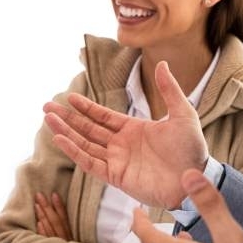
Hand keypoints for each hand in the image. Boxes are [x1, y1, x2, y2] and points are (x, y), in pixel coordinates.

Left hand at [34, 192, 70, 238]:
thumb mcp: (72, 241)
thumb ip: (64, 228)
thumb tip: (56, 207)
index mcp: (70, 234)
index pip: (64, 217)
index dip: (60, 206)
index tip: (54, 194)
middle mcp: (65, 238)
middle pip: (56, 221)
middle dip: (47, 207)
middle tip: (39, 195)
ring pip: (50, 229)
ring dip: (43, 216)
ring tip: (36, 205)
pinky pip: (46, 240)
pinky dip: (43, 232)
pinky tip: (38, 223)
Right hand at [43, 61, 208, 208]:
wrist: (195, 178)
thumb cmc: (192, 150)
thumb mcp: (183, 114)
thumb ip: (169, 90)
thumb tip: (163, 64)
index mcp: (133, 130)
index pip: (102, 117)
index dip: (86, 108)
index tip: (69, 97)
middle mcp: (121, 145)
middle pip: (87, 129)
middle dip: (68, 118)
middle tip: (47, 107)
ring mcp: (117, 161)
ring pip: (84, 144)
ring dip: (66, 132)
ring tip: (48, 120)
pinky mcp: (116, 176)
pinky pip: (90, 163)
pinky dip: (74, 152)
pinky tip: (61, 140)